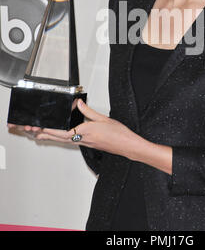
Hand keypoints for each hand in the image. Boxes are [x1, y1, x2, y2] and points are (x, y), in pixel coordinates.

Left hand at [26, 100, 141, 159]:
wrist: (127, 145)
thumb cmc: (118, 134)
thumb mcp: (103, 118)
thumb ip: (88, 111)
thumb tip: (78, 104)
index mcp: (85, 131)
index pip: (63, 131)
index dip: (49, 130)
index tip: (40, 127)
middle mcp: (83, 139)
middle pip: (59, 138)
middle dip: (44, 134)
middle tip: (32, 131)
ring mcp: (85, 143)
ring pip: (63, 140)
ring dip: (50, 137)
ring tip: (38, 136)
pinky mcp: (88, 143)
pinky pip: (70, 141)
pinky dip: (60, 138)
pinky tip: (58, 137)